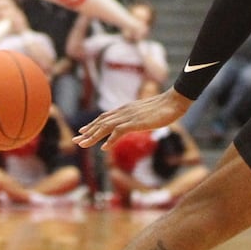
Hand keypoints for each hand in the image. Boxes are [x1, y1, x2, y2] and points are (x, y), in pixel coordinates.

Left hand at [74, 88, 190, 148]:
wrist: (175, 101)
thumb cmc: (165, 108)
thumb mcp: (147, 114)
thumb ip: (138, 119)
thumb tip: (136, 123)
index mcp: (126, 109)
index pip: (104, 117)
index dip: (93, 125)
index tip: (83, 131)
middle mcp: (124, 112)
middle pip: (101, 122)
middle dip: (87, 131)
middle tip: (75, 139)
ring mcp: (129, 116)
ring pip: (105, 127)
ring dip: (93, 136)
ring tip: (82, 144)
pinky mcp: (136, 122)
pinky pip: (119, 132)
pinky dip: (110, 140)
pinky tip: (103, 148)